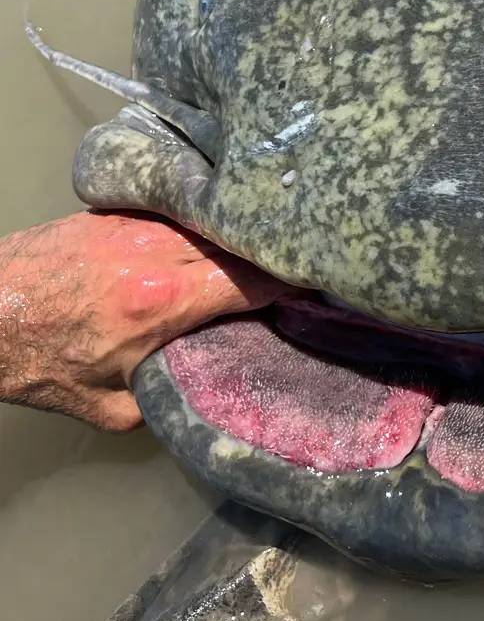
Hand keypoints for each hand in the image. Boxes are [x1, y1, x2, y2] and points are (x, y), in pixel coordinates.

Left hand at [0, 211, 288, 429]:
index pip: (250, 282)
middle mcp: (156, 254)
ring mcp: (137, 225)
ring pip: (211, 223)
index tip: (308, 291)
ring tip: (259, 251)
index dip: (286, 285)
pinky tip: (214, 236)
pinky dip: (204, 226)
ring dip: (238, 238)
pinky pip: (180, 213)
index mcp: (161, 303)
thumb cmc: (39, 364)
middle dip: (269, 257)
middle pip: (238, 244)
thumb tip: (204, 385)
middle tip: (294, 270)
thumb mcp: (109, 407)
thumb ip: (168, 395)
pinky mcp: (118, 212)